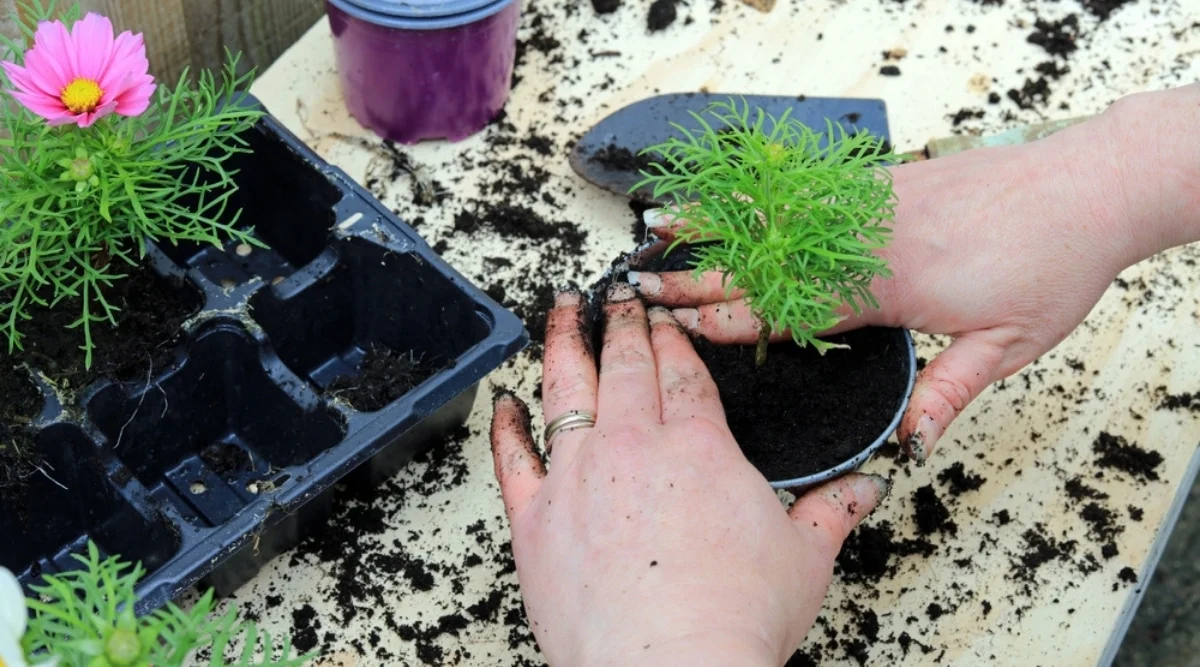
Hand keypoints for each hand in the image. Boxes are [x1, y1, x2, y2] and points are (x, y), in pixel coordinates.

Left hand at [489, 284, 889, 666]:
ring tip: (561, 309)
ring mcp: (577, 476)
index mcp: (698, 447)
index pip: (683, 373)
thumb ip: (831, 510)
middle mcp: (632, 446)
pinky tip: (506, 402)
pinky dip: (507, 424)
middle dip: (620, 322)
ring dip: (563, 342)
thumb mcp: (804, 559)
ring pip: (565, 388)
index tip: (664, 319)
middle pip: (624, 365)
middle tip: (615, 295)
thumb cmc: (731, 620)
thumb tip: (863, 488)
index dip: (672, 339)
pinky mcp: (534, 517)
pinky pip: (512, 456)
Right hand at [628, 85, 1199, 462]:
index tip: (683, 328)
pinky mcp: (881, 182)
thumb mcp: (1008, 346)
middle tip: (645, 284)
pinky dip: (758, 194)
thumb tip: (908, 443)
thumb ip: (948, 392)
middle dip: (699, 276)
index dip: (733, 321)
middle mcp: (868, 241)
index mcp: (891, 288)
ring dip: (713, 225)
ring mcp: (870, 205)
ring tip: (659, 227)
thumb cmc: (1052, 263)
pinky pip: (805, 191)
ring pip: (776, 218)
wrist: (1084, 188)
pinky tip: (730, 196)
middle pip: (767, 263)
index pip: (792, 310)